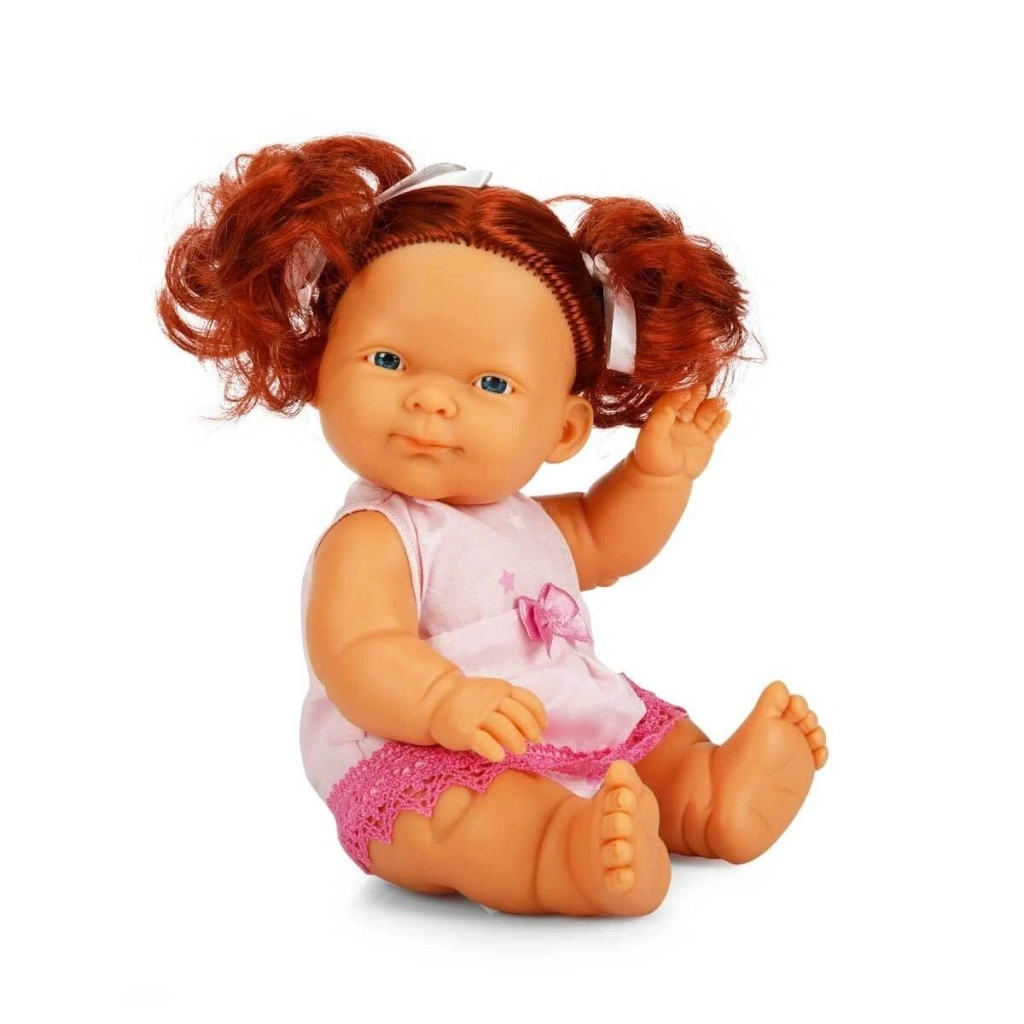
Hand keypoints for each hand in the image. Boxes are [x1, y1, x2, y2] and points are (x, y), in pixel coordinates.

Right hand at [428, 676, 547, 761]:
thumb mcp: (494, 693)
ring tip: (520, 751)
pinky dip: (492, 749)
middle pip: (517, 713)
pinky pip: (481, 740)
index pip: (526, 699)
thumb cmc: (471, 701)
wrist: (437, 701)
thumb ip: (512, 704)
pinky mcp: (464, 730)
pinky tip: (499, 757)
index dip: (538, 714)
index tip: (543, 727)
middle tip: (534, 742)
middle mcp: (491, 699)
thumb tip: (538, 725)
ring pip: (502, 726)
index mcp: (501, 689)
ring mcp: (477, 714)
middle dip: (529, 728)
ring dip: (515, 739)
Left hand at [632, 385, 730, 479]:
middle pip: (692, 401)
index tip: (688, 390)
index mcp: (664, 413)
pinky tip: (726, 414)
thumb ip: (664, 411)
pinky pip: (716, 428)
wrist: (661, 479)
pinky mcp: (705, 441)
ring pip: (706, 413)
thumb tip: (682, 393)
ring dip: (713, 406)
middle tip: (703, 388)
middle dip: (698, 394)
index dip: (681, 392)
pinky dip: (722, 421)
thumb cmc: (652, 456)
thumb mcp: (653, 431)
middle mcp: (680, 418)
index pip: (675, 397)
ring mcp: (694, 429)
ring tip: (719, 401)